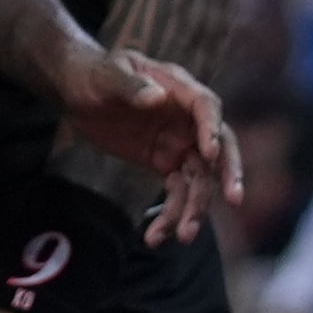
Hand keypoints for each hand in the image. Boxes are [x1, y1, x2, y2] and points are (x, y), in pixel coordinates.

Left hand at [55, 48, 241, 242]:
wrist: (79, 94)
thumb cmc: (96, 75)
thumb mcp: (108, 75)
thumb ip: (131, 86)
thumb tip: (157, 97)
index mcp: (178, 88)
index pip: (206, 106)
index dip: (212, 128)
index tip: (211, 153)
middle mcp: (186, 118)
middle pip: (219, 147)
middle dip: (227, 174)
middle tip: (234, 199)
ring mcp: (179, 143)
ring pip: (199, 179)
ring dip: (194, 208)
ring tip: (181, 236)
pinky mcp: (165, 163)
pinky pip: (177, 192)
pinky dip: (170, 215)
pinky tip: (156, 236)